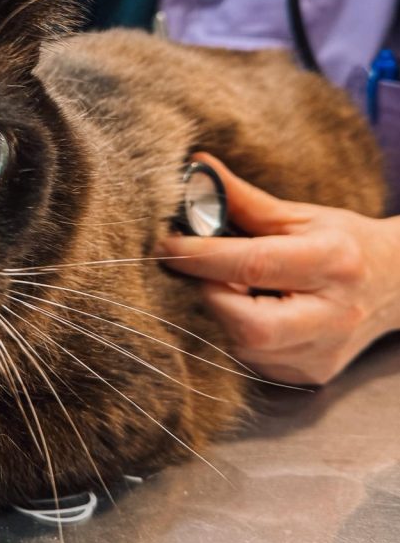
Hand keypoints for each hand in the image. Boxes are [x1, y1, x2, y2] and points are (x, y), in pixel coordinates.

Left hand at [158, 154, 399, 384]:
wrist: (397, 285)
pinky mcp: (312, 374)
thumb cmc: (342, 243)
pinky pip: (253, 362)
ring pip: (245, 348)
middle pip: (249, 326)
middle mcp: (333, 315)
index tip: (165, 245)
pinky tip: (253, 313)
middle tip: (207, 273)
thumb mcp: (300, 215)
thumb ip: (244, 199)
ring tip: (237, 290)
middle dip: (213, 296)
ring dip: (223, 316)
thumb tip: (195, 169)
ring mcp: (323, 352)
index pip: (254, 263)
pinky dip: (239, 336)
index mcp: (333, 262)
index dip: (201, 256)